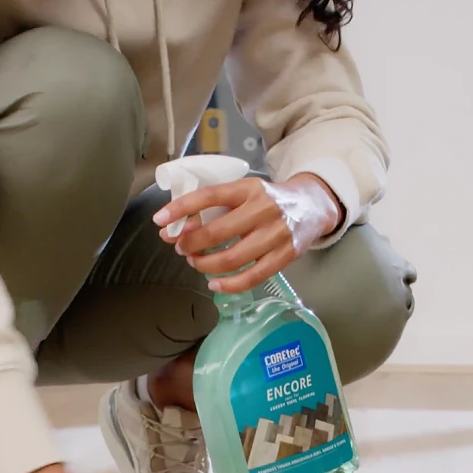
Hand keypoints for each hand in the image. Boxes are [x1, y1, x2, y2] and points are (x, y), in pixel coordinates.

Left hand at [153, 174, 343, 294]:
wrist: (312, 206)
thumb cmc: (268, 201)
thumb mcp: (244, 194)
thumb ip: (213, 209)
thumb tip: (174, 231)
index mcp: (249, 188)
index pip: (209, 196)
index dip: (181, 208)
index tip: (159, 220)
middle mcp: (263, 209)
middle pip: (216, 232)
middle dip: (190, 244)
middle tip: (181, 248)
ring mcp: (276, 234)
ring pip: (231, 258)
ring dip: (205, 264)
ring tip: (196, 262)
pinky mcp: (285, 256)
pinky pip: (251, 277)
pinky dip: (228, 284)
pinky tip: (214, 283)